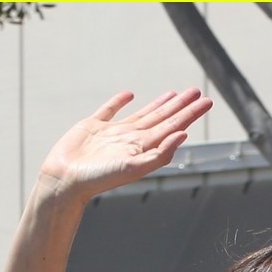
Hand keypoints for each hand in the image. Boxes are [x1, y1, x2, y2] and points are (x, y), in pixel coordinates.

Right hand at [38, 89, 212, 203]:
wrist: (65, 180)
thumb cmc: (98, 179)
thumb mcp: (133, 168)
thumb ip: (159, 154)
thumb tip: (183, 135)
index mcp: (143, 149)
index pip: (172, 127)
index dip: (189, 114)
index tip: (205, 101)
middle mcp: (131, 140)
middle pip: (162, 119)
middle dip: (180, 106)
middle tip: (197, 92)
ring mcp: (112, 134)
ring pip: (142, 114)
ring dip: (159, 104)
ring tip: (174, 93)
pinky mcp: (92, 127)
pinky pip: (109, 111)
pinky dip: (120, 102)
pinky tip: (129, 95)